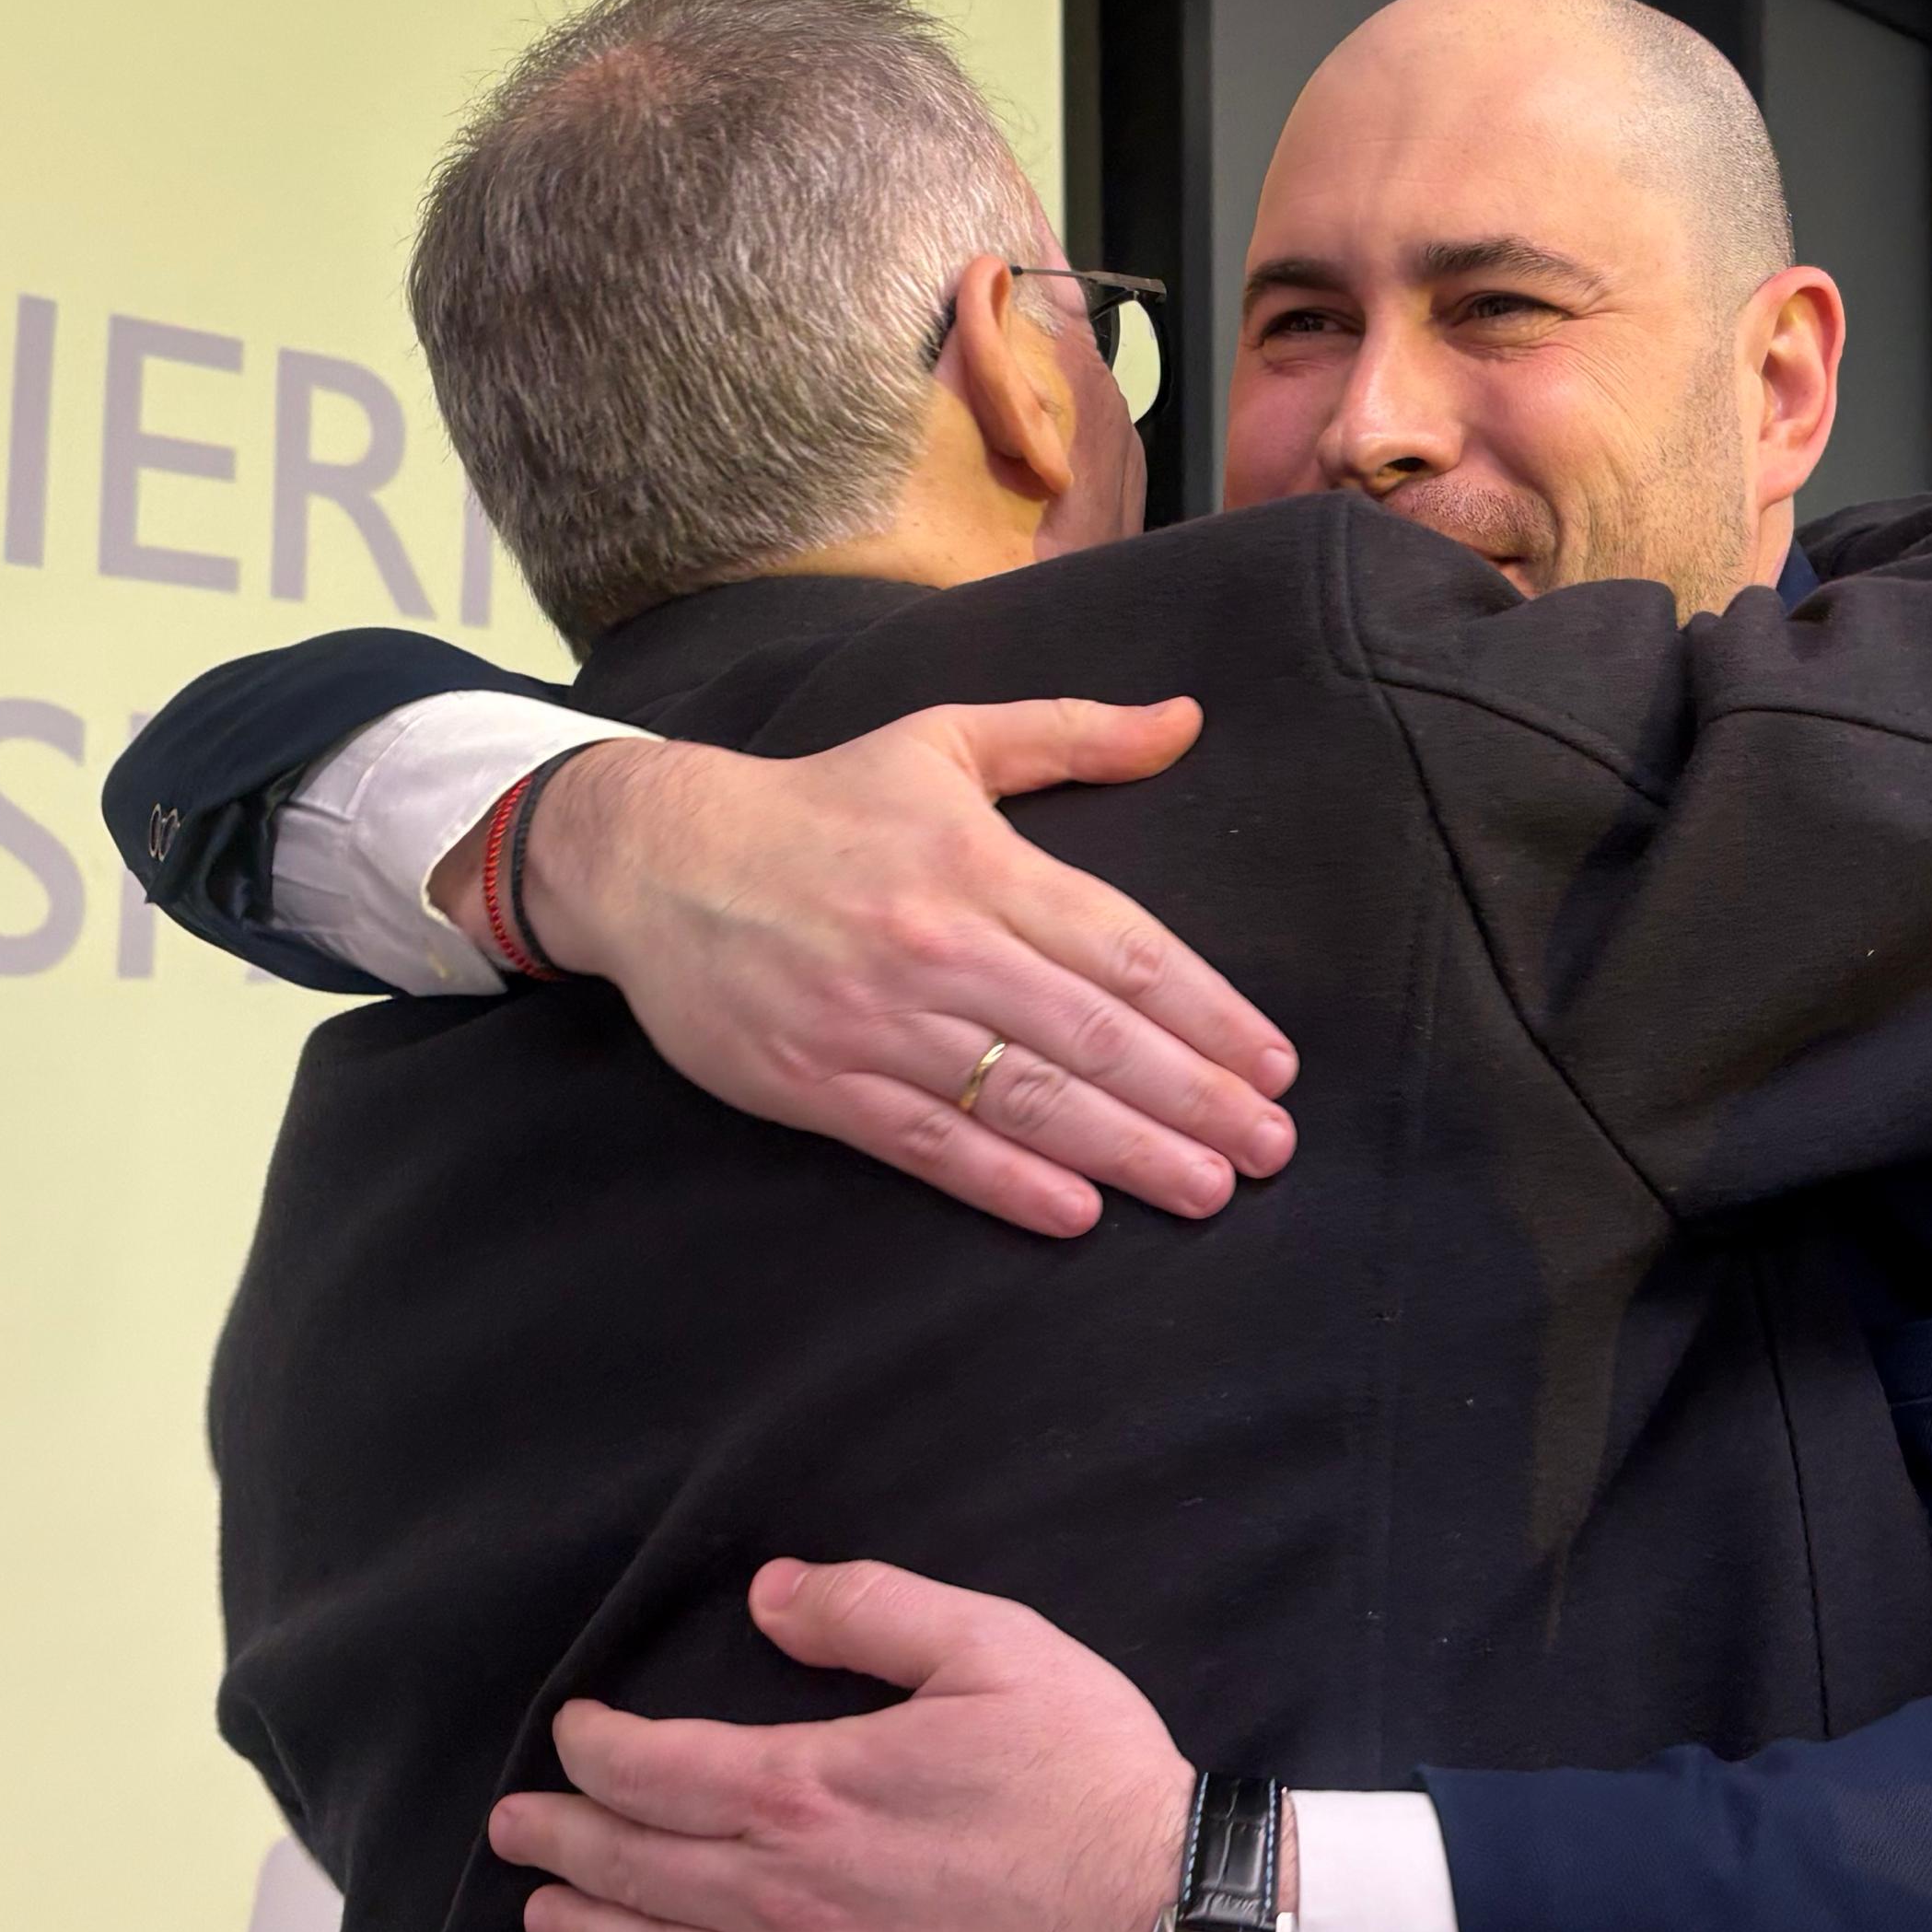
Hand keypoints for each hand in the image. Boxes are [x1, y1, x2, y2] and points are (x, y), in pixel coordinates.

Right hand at [448, 705, 1296, 1237]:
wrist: (657, 857)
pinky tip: (1077, 1211)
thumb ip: (1072, 734)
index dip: (1207, 1012)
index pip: (1122, 946)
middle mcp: (937, 942)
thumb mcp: (946, 740)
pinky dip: (1005, 1182)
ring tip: (1207, 1190)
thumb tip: (1186, 719)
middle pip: (1092, 1034)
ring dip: (1127, 1151)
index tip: (1274, 1063)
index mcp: (979, 862)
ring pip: (1023, 1097)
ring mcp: (874, 1018)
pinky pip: (928, 1143)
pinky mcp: (816, 1081)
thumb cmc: (823, 801)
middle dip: (1194, 1097)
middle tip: (1271, 1147)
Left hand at [488, 1558, 1211, 1931]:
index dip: (596, 1749)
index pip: (654, 1768)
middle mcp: (783, 1898)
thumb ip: (871, 1609)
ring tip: (545, 1918)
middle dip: (562, 1841)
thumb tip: (766, 1594)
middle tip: (516, 1830)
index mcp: (807, 1790)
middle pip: (635, 1868)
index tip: (573, 1736)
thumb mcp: (996, 1648)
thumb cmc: (1089, 1780)